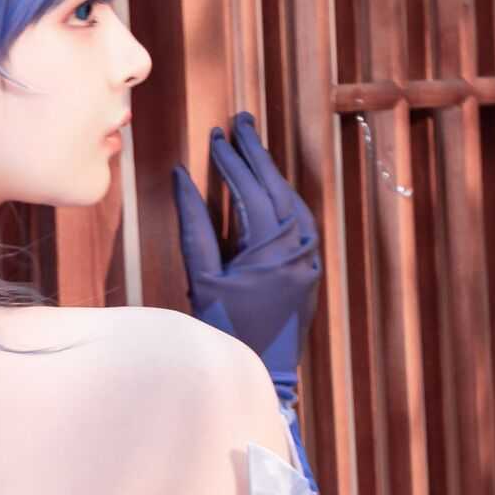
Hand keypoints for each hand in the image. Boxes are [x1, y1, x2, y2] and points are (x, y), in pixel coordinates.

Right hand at [170, 112, 321, 400]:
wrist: (259, 372)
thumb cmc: (224, 329)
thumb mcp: (201, 277)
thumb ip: (193, 225)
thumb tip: (182, 178)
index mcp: (272, 250)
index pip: (251, 191)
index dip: (232, 161)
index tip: (216, 135)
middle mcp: (299, 249)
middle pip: (278, 188)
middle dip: (257, 154)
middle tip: (241, 122)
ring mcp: (310, 259)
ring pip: (293, 201)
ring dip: (272, 173)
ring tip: (252, 146)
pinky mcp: (312, 269)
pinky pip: (301, 222)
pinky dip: (283, 198)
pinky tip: (270, 185)